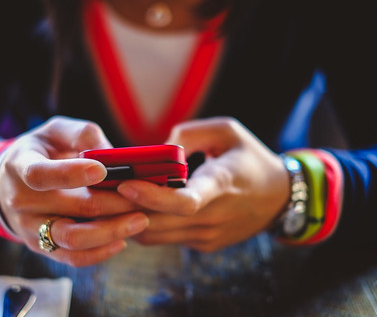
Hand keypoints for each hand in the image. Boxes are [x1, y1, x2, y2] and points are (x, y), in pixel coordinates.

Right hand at [0, 116, 148, 265]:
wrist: (9, 184)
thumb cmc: (41, 152)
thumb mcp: (55, 131)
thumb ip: (82, 135)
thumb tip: (111, 154)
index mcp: (21, 165)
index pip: (41, 174)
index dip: (71, 174)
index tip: (103, 171)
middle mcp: (21, 200)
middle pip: (71, 208)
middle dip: (114, 203)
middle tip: (144, 197)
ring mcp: (30, 228)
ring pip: (73, 239)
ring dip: (112, 231)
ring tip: (140, 220)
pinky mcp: (42, 247)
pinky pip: (72, 257)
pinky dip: (101, 251)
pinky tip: (123, 239)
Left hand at [117, 117, 288, 251]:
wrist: (280, 198)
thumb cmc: (250, 158)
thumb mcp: (227, 131)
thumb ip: (189, 134)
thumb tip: (157, 148)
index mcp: (223, 185)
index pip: (185, 201)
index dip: (152, 196)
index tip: (125, 185)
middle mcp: (214, 216)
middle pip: (159, 222)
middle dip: (123, 210)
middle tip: (96, 192)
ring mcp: (208, 235)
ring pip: (156, 235)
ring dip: (129, 219)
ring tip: (106, 199)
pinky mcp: (203, 244)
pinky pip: (164, 238)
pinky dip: (144, 225)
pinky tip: (130, 208)